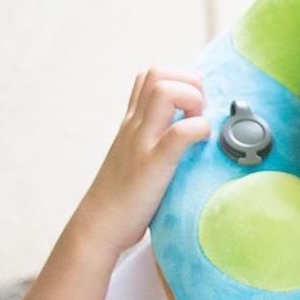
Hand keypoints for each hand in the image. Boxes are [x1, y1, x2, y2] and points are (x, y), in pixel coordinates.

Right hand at [73, 67, 210, 256]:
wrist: (99, 226)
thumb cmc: (125, 194)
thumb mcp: (137, 153)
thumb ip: (156, 135)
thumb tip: (187, 126)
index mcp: (132, 121)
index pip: (150, 75)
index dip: (180, 79)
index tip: (194, 106)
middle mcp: (134, 124)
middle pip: (157, 73)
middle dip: (189, 82)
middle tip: (199, 113)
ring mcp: (141, 142)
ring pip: (164, 90)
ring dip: (192, 99)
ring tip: (197, 126)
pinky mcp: (152, 165)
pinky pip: (177, 133)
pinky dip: (197, 130)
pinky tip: (200, 143)